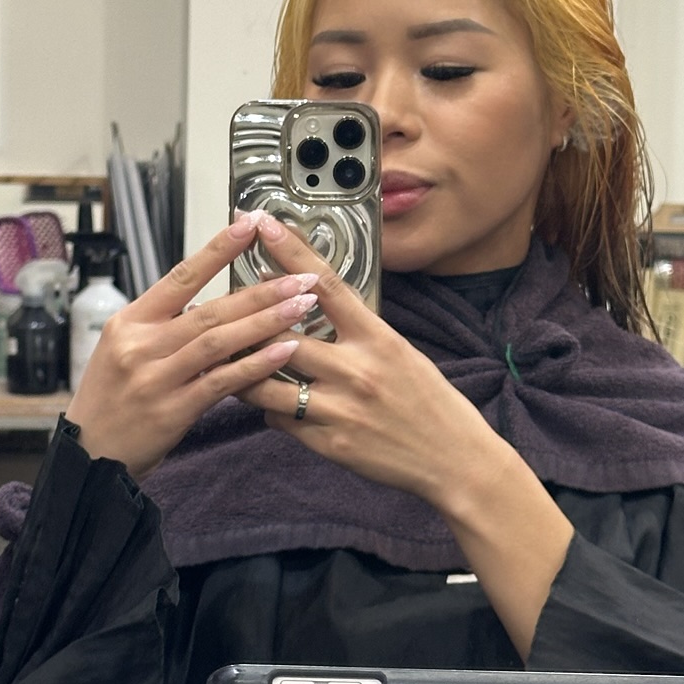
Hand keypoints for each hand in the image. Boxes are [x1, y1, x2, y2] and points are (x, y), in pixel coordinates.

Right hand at [67, 212, 319, 478]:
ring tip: (302, 306)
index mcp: (129, 321)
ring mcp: (156, 378)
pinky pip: (222, 382)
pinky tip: (284, 351)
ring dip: (265, 321)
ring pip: (218, 342)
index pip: (180, 277)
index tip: (250, 225)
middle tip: (302, 278)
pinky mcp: (172, 411)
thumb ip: (164, 327)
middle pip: (209, 309)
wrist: (88, 455)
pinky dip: (256, 365)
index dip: (217, 250)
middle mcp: (141, 344)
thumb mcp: (123, 350)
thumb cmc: (111, 399)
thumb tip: (214, 305)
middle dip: (260, 291)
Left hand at [234, 215, 501, 504]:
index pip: (326, 284)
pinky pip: (280, 420)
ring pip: (266, 383)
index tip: (264, 225)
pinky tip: (276, 405)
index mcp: (378, 339)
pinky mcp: (329, 443)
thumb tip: (316, 310)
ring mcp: (339, 409)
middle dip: (249, 322)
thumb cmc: (431, 403)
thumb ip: (358, 332)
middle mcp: (356, 370)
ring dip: (246, 371)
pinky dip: (272, 410)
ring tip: (236, 363)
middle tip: (228, 311)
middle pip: (281, 334)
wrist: (454, 459)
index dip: (290, 251)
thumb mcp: (401, 353)